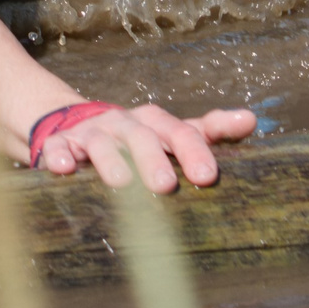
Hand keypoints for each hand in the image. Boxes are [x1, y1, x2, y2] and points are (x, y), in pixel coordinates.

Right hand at [36, 104, 257, 190]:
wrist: (76, 127)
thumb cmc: (136, 140)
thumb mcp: (171, 135)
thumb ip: (209, 132)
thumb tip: (251, 120)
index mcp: (155, 123)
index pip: (180, 131)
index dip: (194, 150)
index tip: (207, 175)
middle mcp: (124, 124)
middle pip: (142, 136)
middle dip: (153, 159)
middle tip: (166, 187)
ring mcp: (91, 134)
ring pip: (101, 143)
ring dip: (110, 162)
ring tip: (121, 184)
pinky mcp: (59, 145)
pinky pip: (57, 148)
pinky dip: (58, 156)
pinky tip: (62, 169)